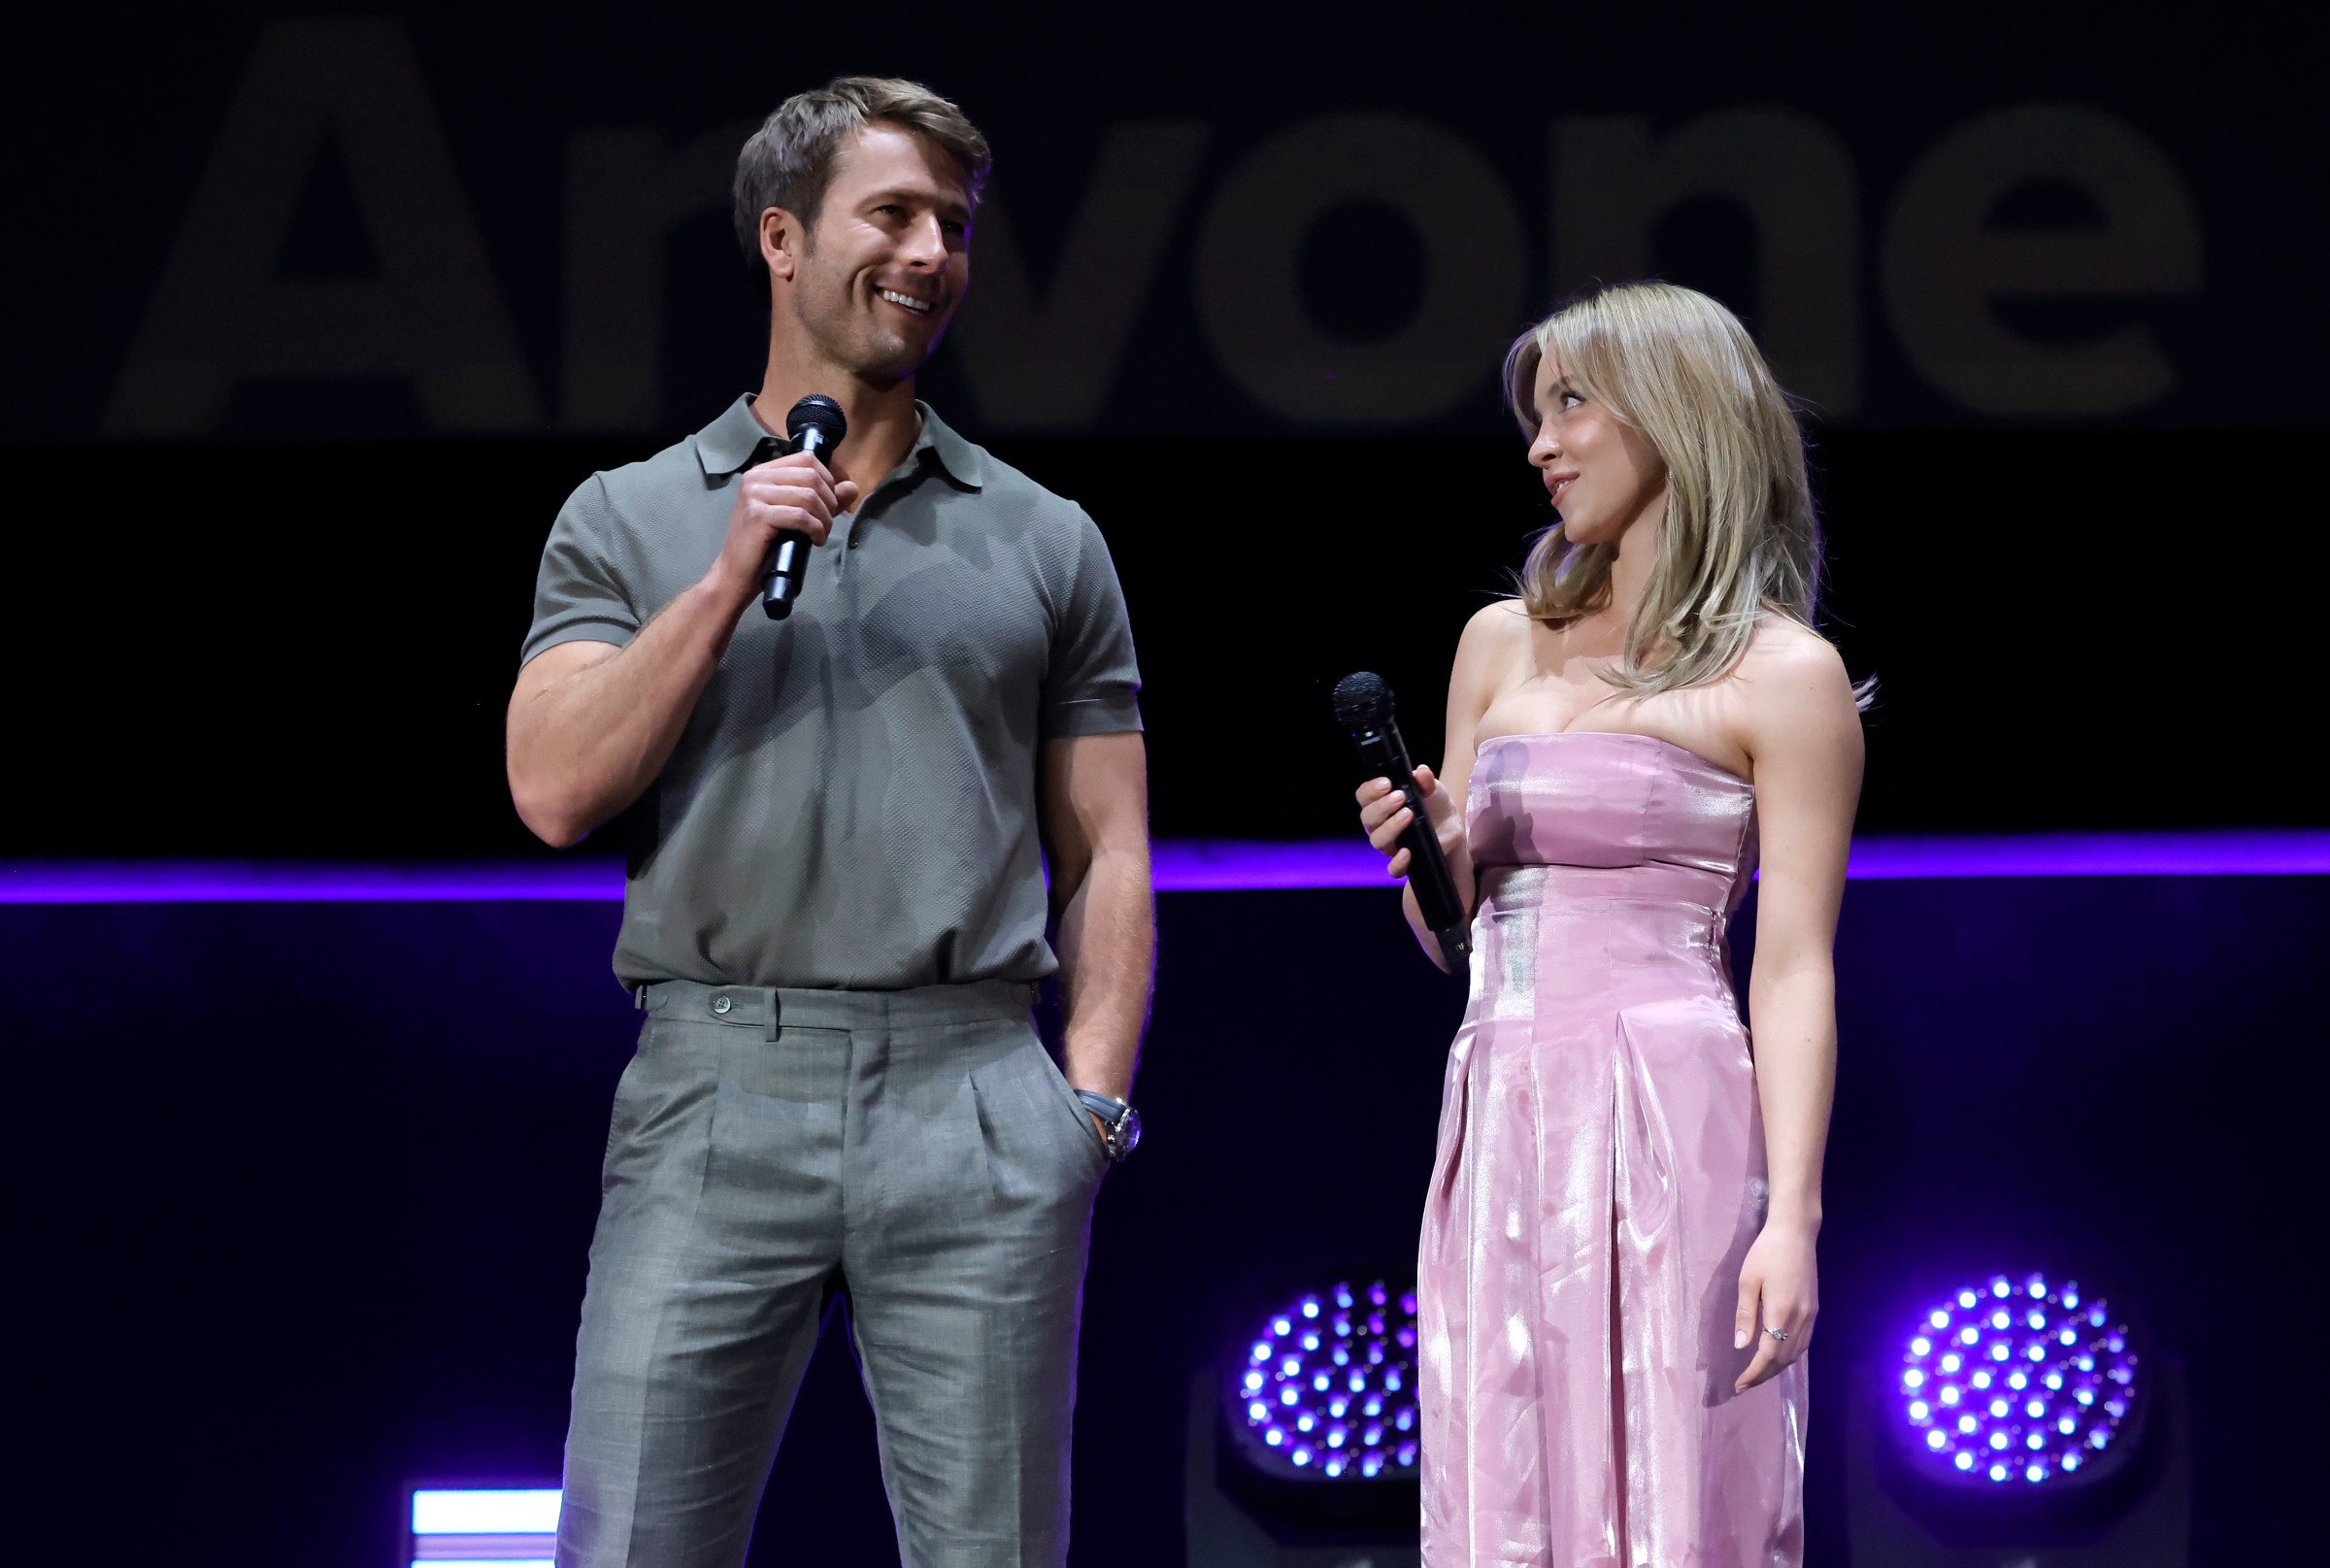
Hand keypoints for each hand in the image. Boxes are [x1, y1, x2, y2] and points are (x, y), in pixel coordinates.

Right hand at [705, 451, 862, 607]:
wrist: (737, 572)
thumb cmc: (765, 545)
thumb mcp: (796, 516)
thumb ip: (823, 500)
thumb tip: (852, 487)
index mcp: (763, 472)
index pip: (807, 459)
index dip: (828, 480)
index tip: (829, 505)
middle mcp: (756, 477)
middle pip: (812, 476)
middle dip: (829, 502)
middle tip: (826, 524)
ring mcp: (755, 494)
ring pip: (809, 496)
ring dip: (824, 519)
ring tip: (821, 534)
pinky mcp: (758, 515)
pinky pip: (801, 516)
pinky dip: (816, 529)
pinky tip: (815, 540)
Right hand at [1355, 765, 1455, 877]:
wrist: (1452, 827)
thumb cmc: (1434, 804)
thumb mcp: (1433, 788)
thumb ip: (1425, 781)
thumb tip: (1422, 772)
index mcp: (1380, 803)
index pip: (1363, 796)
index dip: (1370, 790)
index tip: (1386, 782)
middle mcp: (1379, 824)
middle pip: (1367, 818)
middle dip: (1381, 806)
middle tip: (1400, 797)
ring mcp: (1390, 844)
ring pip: (1377, 841)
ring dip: (1390, 827)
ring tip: (1408, 814)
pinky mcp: (1404, 862)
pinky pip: (1393, 869)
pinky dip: (1398, 862)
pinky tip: (1408, 851)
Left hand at [1733, 1221, 1817, 1392]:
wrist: (1796, 1233)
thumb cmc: (1766, 1252)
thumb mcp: (1747, 1281)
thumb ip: (1745, 1315)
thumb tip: (1741, 1346)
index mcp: (1781, 1312)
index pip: (1768, 1355)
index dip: (1753, 1373)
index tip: (1738, 1385)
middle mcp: (1801, 1319)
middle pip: (1783, 1359)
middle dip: (1763, 1375)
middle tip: (1744, 1385)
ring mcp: (1811, 1315)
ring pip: (1795, 1354)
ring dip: (1776, 1368)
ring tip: (1757, 1374)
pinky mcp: (1814, 1310)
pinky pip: (1803, 1343)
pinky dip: (1789, 1356)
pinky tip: (1776, 1356)